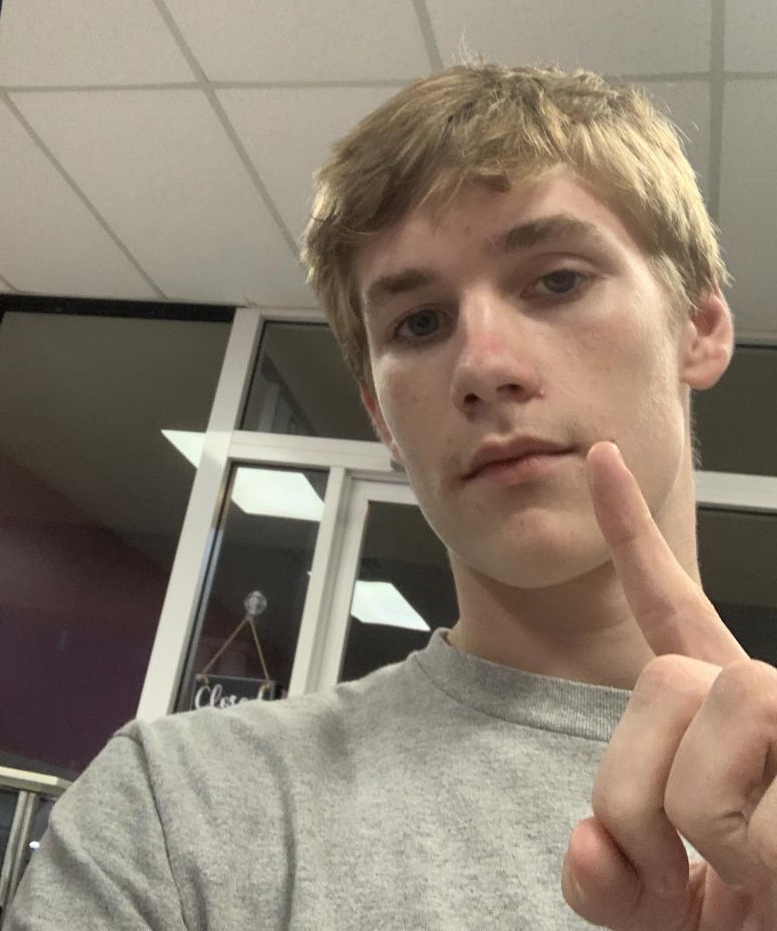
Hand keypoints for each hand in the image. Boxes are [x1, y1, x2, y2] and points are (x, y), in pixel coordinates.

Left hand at [561, 441, 776, 927]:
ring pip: (708, 700)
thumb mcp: (666, 912)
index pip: (669, 611)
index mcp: (724, 728)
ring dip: (704, 822)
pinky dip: (756, 865)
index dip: (630, 533)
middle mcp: (772, 704)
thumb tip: (585, 850)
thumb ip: (609, 881)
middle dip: (637, 790)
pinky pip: (757, 796)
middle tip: (687, 869)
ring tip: (756, 878)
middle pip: (662, 675)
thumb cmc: (751, 926)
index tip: (601, 459)